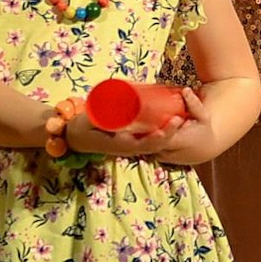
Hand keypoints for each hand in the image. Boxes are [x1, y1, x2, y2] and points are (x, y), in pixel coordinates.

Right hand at [63, 87, 204, 158]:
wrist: (77, 135)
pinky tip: (174, 120)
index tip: (165, 129)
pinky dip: (164, 131)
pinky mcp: (134, 139)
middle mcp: (130, 147)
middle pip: (155, 144)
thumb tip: (110, 114)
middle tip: (180, 119)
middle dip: (169, 133)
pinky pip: (152, 137)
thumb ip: (100, 119)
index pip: (144, 144)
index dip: (156, 138)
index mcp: (121, 145)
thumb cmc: (83, 127)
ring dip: (170, 132)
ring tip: (183, 117)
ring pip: (156, 142)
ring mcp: (133, 144)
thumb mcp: (90, 122)